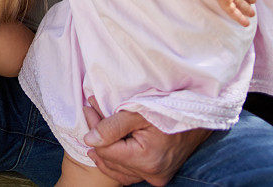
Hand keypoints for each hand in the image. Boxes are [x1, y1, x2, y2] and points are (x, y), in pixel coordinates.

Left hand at [82, 97, 209, 185]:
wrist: (197, 117)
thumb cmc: (168, 110)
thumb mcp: (137, 112)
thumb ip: (112, 126)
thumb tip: (89, 139)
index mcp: (147, 160)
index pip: (105, 149)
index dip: (93, 128)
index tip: (89, 108)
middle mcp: (152, 174)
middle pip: (110, 159)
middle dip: (97, 135)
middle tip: (90, 111)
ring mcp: (156, 177)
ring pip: (118, 168)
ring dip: (104, 147)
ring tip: (96, 125)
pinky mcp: (158, 175)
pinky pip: (129, 172)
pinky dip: (116, 160)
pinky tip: (107, 146)